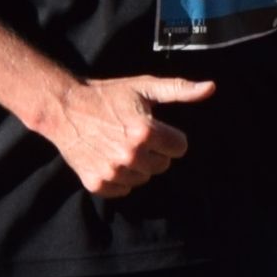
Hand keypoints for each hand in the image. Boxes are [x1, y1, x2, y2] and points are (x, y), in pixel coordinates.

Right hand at [46, 72, 211, 198]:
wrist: (65, 108)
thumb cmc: (107, 96)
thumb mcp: (144, 87)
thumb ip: (180, 89)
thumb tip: (211, 88)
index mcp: (145, 131)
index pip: (180, 148)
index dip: (170, 136)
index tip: (153, 127)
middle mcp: (129, 155)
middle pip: (163, 165)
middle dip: (154, 151)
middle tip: (134, 135)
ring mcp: (112, 171)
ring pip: (144, 178)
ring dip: (138, 166)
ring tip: (120, 146)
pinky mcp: (97, 182)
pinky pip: (124, 189)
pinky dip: (120, 178)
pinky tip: (109, 158)